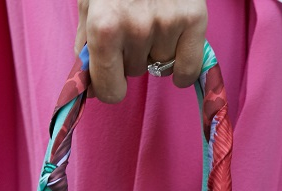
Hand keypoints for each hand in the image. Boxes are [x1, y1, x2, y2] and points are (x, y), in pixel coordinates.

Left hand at [75, 0, 207, 103]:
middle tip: (132, 24)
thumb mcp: (89, 2)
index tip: (110, 78)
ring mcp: (167, 23)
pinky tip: (176, 55)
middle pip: (134, 73)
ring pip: (160, 65)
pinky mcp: (194, 18)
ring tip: (153, 19)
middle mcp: (136, 28)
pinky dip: (183, 69)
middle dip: (130, 56)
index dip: (108, 86)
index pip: (109, 91)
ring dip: (156, 51)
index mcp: (104, 27)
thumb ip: (86, 44)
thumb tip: (89, 86)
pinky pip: (188, 68)